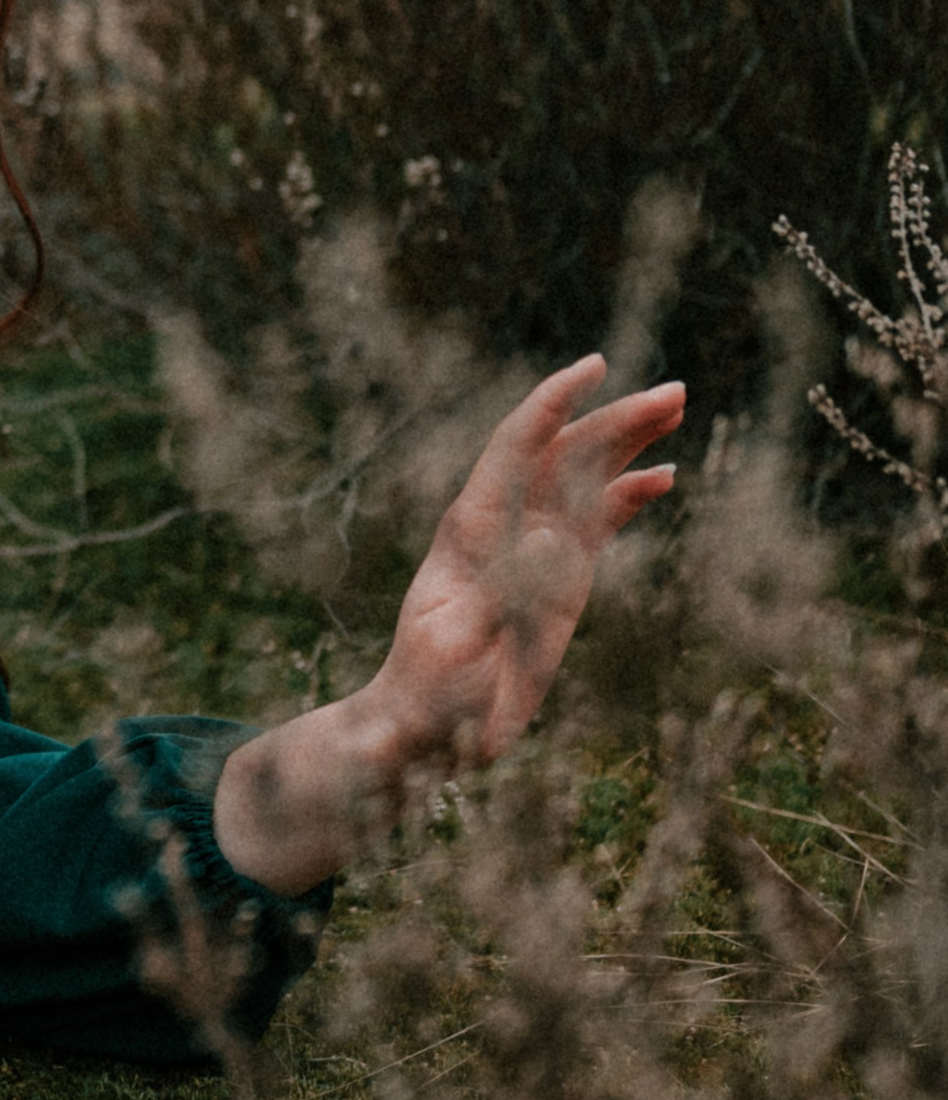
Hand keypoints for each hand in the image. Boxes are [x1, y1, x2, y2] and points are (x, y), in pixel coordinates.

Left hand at [213, 356, 682, 895]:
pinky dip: (627, 497)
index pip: (514, 452)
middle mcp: (502, 532)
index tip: (594, 367)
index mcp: (469, 535)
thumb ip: (498, 599)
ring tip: (677, 406)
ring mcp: (531, 555)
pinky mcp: (555, 584)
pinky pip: (595, 526)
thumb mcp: (456, 652)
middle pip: (561, 456)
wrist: (422, 732)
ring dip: (627, 444)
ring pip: (583, 482)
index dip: (553, 405)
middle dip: (614, 419)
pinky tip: (664, 478)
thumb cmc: (427, 697)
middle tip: (675, 392)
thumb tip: (551, 536)